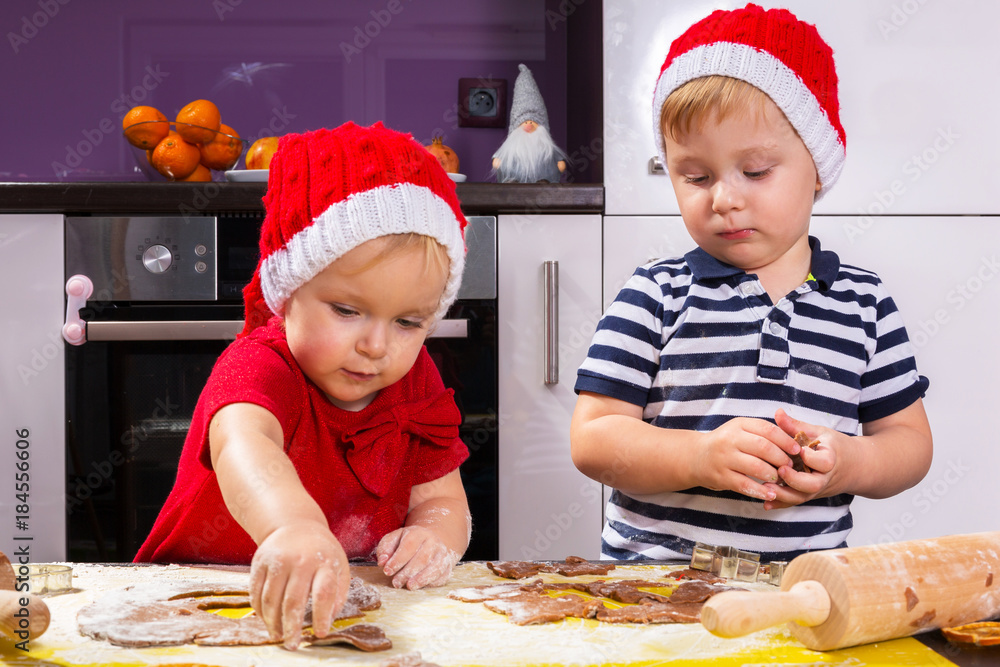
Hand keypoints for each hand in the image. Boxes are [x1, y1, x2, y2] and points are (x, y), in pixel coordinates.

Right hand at [249, 521, 350, 649]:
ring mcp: (278, 559)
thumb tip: (328, 620)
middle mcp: (300, 560)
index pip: (323, 593)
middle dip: (292, 628)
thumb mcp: (339, 565)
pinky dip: (259, 610)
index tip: (321, 633)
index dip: (321, 616)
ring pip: (271, 599)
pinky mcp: (260, 561)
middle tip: (292, 645)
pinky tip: (266, 620)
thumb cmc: (321, 551)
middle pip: (293, 600)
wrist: (296, 524)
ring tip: (278, 636)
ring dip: (273, 622)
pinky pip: (256, 591)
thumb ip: (338, 592)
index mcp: (324, 562)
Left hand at [374, 525, 459, 589]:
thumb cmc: (407, 542)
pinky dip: (431, 582)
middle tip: (395, 583)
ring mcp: (442, 553)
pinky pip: (442, 576)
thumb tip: (382, 561)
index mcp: (418, 533)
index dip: (397, 560)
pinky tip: (420, 586)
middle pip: (421, 559)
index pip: (408, 546)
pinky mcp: (448, 565)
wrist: (430, 540)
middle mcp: (433, 541)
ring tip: (409, 586)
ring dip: (421, 579)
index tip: (387, 571)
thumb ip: (385, 548)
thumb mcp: (394, 539)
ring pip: (434, 568)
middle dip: (407, 573)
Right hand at [691, 417, 800, 500]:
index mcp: (738, 425)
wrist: (696, 457)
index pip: (767, 430)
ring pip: (755, 467)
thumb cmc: (725, 443)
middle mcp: (729, 439)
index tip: (797, 450)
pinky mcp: (721, 477)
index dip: (785, 440)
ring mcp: (724, 458)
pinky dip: (761, 491)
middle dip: (781, 458)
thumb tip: (793, 440)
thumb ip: (763, 432)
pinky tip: (771, 494)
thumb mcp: (740, 429)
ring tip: (780, 478)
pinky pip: (745, 485)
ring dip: (773, 474)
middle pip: (763, 447)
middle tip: (790, 466)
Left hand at [762, 409, 838, 509]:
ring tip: (765, 487)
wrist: (852, 466)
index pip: (824, 462)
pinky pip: (795, 502)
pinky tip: (765, 503)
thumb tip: (778, 412)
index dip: (812, 458)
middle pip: (812, 484)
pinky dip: (781, 504)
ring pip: (802, 497)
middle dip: (795, 480)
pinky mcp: (809, 495)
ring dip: (784, 495)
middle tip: (780, 470)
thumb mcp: (818, 432)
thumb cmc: (832, 446)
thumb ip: (796, 425)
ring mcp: (816, 489)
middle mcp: (824, 477)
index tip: (800, 451)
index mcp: (830, 459)